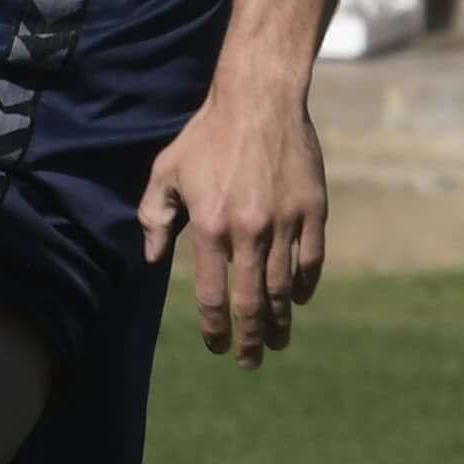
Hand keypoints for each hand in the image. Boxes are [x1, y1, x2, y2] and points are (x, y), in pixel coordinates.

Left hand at [140, 66, 329, 365]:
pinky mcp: (313, 211)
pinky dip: (304, 285)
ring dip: (279, 321)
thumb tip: (150, 257)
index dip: (214, 327)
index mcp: (209, 226)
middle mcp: (248, 231)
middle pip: (251, 302)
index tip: (214, 346)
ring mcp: (285, 223)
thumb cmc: (206, 136)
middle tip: (248, 362)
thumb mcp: (166, 172)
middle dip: (248, 339)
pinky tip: (297, 300)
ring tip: (276, 342)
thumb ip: (154, 217)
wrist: (258, 101)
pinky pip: (312, 261)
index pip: (213, 294)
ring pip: (283, 288)